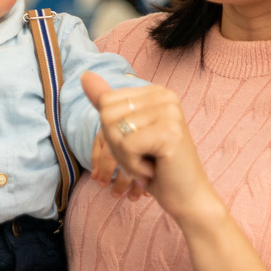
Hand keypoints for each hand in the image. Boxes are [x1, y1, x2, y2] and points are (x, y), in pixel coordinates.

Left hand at [80, 71, 211, 221]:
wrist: (185, 195)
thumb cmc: (155, 166)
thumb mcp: (126, 132)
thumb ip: (107, 102)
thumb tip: (85, 75)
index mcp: (155, 91)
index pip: (105, 102)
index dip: (111, 133)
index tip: (138, 144)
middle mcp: (165, 95)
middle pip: (107, 115)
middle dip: (117, 146)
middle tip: (144, 157)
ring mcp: (170, 112)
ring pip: (115, 132)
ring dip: (126, 159)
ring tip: (150, 163)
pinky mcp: (170, 131)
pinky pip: (127, 147)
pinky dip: (134, 166)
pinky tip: (155, 169)